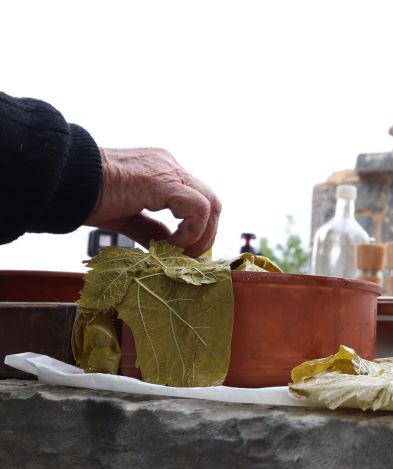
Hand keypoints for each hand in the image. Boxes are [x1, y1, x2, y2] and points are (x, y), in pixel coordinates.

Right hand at [85, 148, 220, 256]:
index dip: (199, 229)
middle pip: (211, 201)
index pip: (198, 199)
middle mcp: (169, 165)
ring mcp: (167, 170)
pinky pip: (197, 207)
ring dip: (201, 235)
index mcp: (161, 171)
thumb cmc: (84, 196)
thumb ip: (151, 230)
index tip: (187, 252)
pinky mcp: (162, 181)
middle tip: (191, 257)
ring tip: (181, 253)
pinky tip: (172, 243)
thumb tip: (169, 248)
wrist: (61, 180)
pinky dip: (192, 230)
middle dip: (206, 234)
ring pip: (210, 203)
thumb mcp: (126, 217)